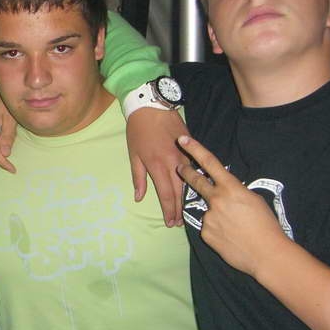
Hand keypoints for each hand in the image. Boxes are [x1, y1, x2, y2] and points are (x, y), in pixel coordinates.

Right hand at [0, 87, 15, 172]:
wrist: (3, 87)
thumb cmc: (7, 101)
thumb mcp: (11, 119)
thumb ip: (7, 136)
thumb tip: (5, 154)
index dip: (2, 161)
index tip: (12, 170)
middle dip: (2, 156)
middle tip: (14, 166)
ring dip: (2, 147)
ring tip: (13, 147)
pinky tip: (7, 143)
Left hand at [126, 108, 187, 225]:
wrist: (152, 106)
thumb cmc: (139, 131)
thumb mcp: (134, 155)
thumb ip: (138, 178)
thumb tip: (139, 198)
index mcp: (157, 166)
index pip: (166, 194)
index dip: (169, 210)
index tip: (171, 223)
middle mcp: (174, 163)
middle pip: (180, 192)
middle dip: (180, 209)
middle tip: (180, 223)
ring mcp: (184, 155)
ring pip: (189, 182)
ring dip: (188, 198)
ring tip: (186, 212)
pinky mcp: (190, 148)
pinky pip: (194, 168)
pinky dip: (194, 181)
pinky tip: (195, 190)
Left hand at [175, 135, 290, 277]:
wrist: (267, 254)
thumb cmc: (267, 226)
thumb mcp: (254, 201)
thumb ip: (235, 193)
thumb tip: (225, 193)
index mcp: (231, 188)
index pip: (210, 163)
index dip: (194, 149)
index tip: (182, 140)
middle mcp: (216, 200)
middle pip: (196, 181)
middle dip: (186, 173)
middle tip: (181, 168)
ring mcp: (208, 217)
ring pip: (208, 212)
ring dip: (217, 217)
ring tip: (236, 229)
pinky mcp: (205, 233)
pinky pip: (209, 228)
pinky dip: (218, 231)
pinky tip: (231, 239)